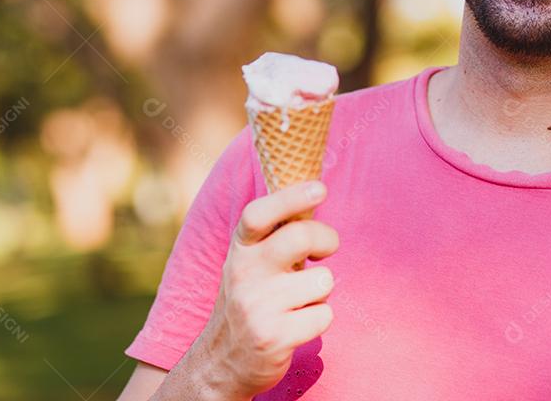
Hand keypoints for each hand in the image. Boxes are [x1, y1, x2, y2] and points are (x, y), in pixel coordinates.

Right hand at [184, 181, 339, 398]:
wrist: (222, 362)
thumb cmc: (252, 299)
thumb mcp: (251, 262)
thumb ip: (275, 234)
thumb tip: (314, 191)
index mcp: (240, 249)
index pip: (258, 214)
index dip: (290, 197)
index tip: (320, 189)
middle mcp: (243, 273)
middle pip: (299, 238)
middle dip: (326, 238)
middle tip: (327, 248)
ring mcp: (257, 306)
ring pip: (322, 280)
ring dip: (321, 290)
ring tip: (300, 300)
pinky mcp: (273, 337)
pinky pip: (324, 315)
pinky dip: (320, 319)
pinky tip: (298, 324)